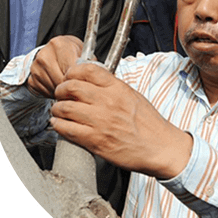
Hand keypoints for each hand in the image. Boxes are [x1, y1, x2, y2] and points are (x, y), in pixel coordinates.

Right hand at [27, 36, 83, 97]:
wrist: (53, 52)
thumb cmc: (71, 53)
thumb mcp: (83, 52)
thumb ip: (89, 62)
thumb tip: (98, 74)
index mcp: (59, 44)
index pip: (71, 68)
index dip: (79, 78)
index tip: (83, 81)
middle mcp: (45, 54)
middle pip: (62, 80)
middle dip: (71, 85)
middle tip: (77, 85)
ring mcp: (36, 67)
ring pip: (54, 88)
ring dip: (62, 90)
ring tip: (68, 84)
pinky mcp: (31, 79)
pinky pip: (45, 92)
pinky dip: (53, 92)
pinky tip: (58, 85)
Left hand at [50, 63, 192, 178]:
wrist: (160, 147)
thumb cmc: (149, 124)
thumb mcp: (133, 97)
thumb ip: (113, 88)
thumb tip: (92, 83)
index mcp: (118, 88)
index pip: (86, 69)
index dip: (72, 71)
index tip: (69, 77)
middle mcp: (108, 102)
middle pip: (70, 86)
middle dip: (61, 90)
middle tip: (61, 94)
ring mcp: (100, 121)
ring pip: (64, 108)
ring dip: (57, 109)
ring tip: (60, 111)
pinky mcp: (95, 140)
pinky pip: (66, 129)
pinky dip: (58, 126)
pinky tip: (61, 125)